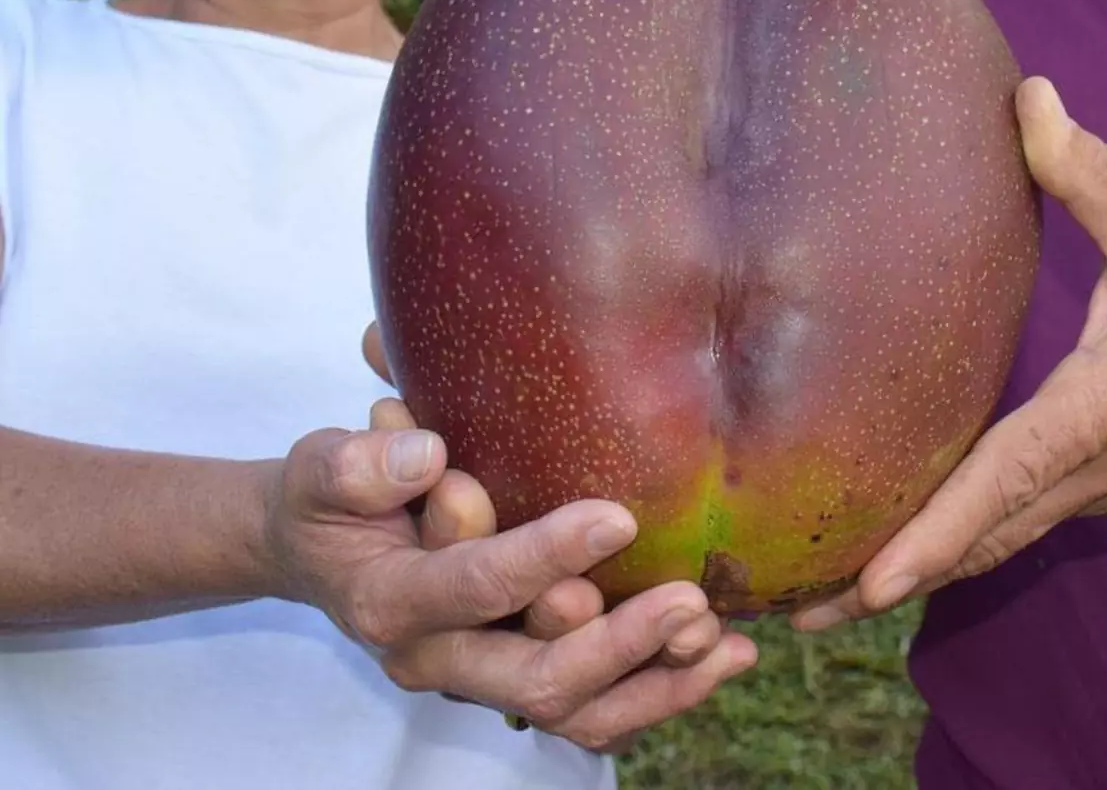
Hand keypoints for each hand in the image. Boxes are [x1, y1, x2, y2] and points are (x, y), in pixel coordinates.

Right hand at [260, 416, 755, 751]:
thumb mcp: (323, 468)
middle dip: (620, 643)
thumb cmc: (333, 496)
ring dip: (657, 683)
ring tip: (725, 643)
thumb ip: (358, 466)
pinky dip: (662, 690)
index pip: (478, 587)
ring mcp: (483, 678)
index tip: (616, 516)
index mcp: (394, 602)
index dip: (546, 555)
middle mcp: (441, 659)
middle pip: (538, 678)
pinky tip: (725, 656)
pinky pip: (596, 709)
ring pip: (578, 713)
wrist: (320, 550)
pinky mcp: (519, 676)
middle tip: (690, 599)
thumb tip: (427, 454)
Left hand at [793, 75, 1106, 629]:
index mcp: (1106, 404)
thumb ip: (1089, 169)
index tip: (876, 579)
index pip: (1012, 474)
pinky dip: (962, 549)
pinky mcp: (1106, 490)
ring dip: (922, 572)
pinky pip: (1022, 529)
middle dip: (896, 578)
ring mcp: (1103, 489)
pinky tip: (911, 552)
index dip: (942, 528)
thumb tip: (1029, 94)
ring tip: (831, 601)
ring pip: (1001, 544)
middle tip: (804, 614)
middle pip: (986, 538)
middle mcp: (1097, 465)